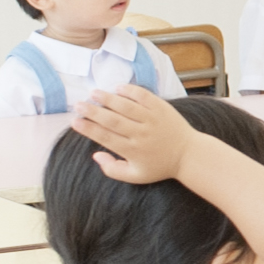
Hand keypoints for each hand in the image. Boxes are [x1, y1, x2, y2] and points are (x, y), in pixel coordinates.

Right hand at [71, 83, 197, 183]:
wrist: (188, 155)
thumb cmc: (159, 166)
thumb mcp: (135, 176)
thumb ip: (113, 169)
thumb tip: (95, 155)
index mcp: (133, 151)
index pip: (106, 138)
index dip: (88, 129)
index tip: (75, 121)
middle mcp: (141, 135)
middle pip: (112, 120)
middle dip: (93, 112)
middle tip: (78, 105)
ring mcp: (152, 120)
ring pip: (126, 106)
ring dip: (108, 98)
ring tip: (93, 93)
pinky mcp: (162, 108)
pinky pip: (144, 96)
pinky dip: (130, 90)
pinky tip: (117, 88)